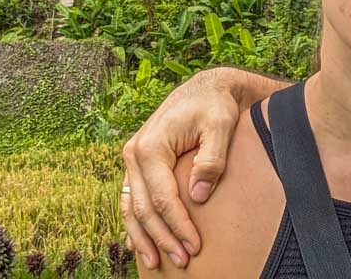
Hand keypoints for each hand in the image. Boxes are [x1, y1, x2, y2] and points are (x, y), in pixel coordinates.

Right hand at [120, 68, 240, 269]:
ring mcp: (132, 159)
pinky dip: (134, 223)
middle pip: (143, 208)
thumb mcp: (220, 126)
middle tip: (182, 261)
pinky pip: (130, 199)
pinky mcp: (138, 164)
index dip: (177, 225)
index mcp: (150, 146)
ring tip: (157, 263)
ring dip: (143, 238)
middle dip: (162, 238)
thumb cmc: (214, 106)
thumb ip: (211, 159)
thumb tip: (198, 195)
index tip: (194, 246)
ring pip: (130, 208)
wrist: (206, 88)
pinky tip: (140, 244)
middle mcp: (134, 153)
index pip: (161, 198)